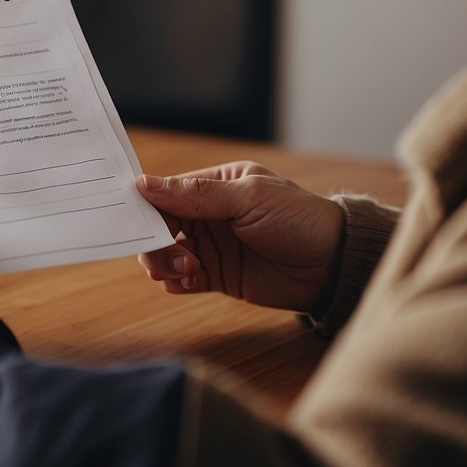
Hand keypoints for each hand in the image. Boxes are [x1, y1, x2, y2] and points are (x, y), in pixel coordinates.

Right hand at [136, 161, 343, 312]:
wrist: (334, 266)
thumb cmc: (299, 220)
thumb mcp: (248, 197)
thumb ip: (196, 193)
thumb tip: (144, 184)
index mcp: (216, 186)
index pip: (166, 192)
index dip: (146, 205)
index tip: (132, 219)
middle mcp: (209, 215)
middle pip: (160, 226)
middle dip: (155, 241)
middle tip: (171, 254)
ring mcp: (212, 247)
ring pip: (166, 254)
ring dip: (166, 262)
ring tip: (187, 269)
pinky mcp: (218, 276)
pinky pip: (181, 279)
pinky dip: (176, 282)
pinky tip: (189, 281)